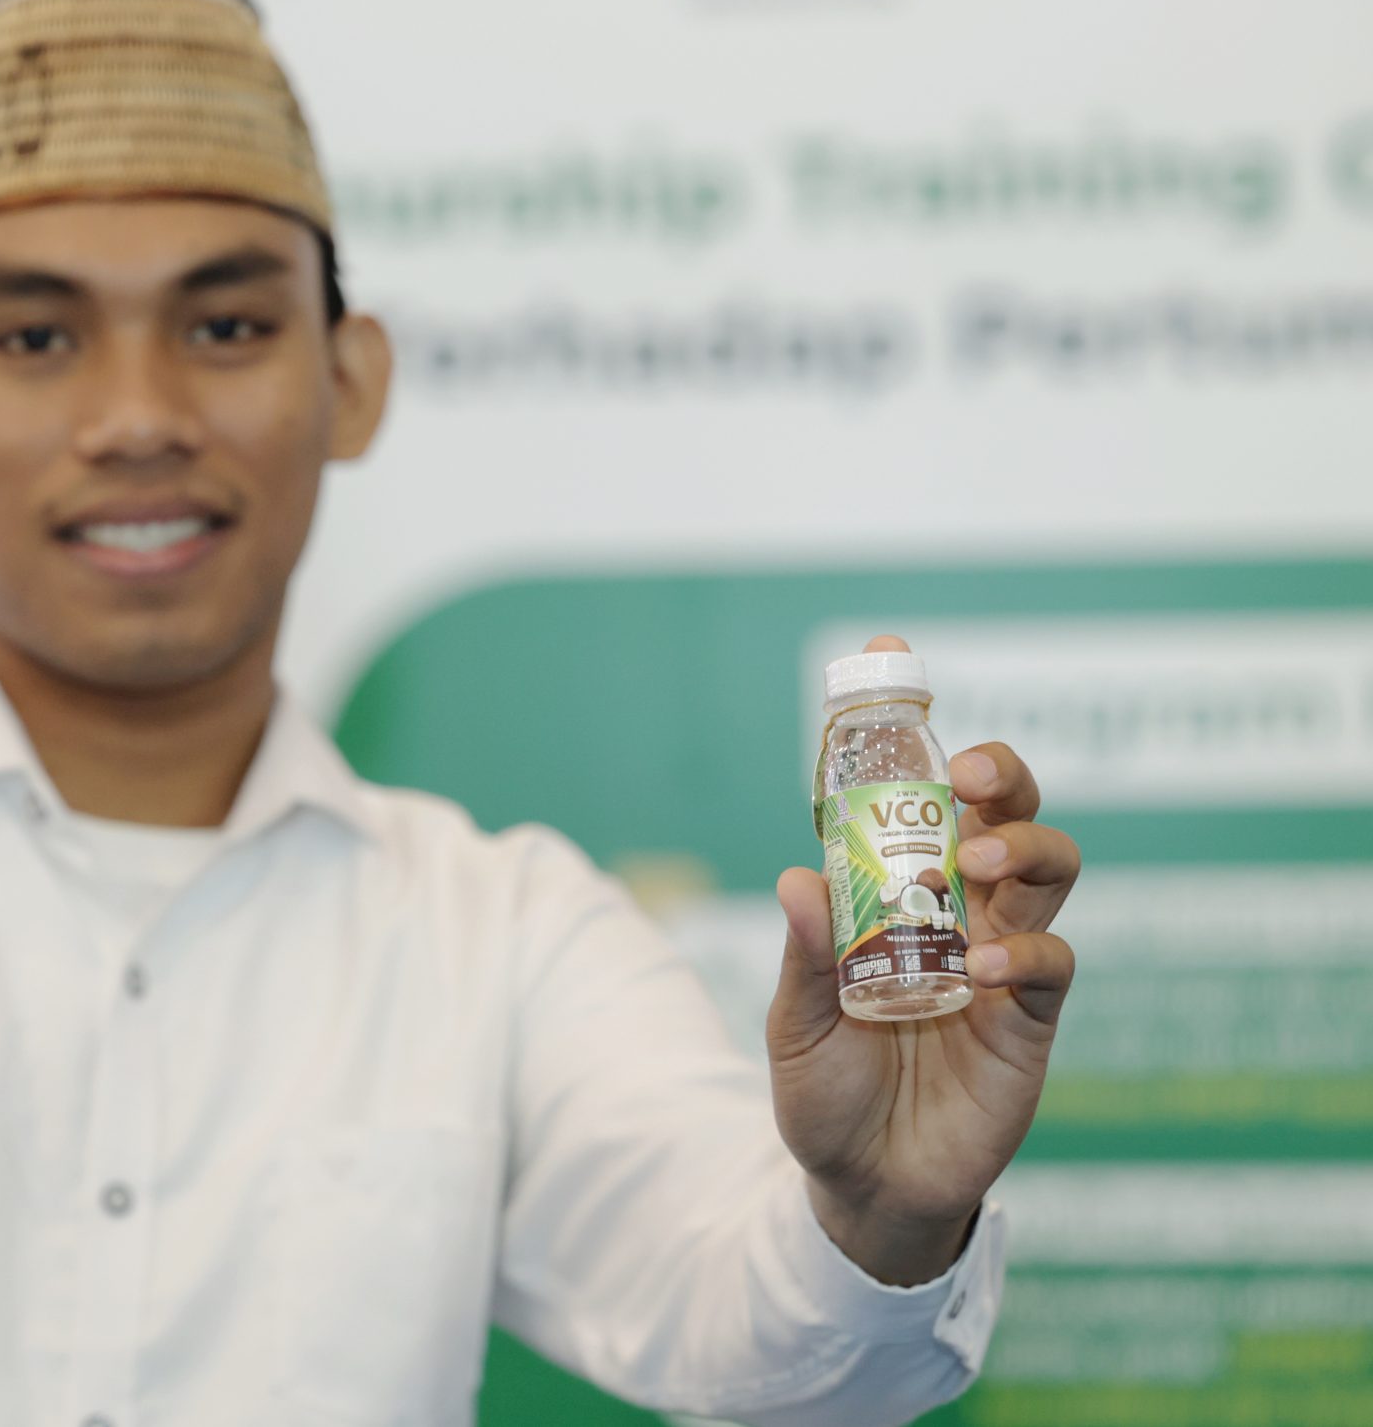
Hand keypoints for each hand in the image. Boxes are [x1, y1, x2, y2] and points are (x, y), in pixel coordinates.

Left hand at [764, 633, 1079, 1283]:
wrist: (862, 1187)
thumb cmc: (825, 1094)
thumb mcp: (793, 1026)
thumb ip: (801, 959)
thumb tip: (798, 880)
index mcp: (895, 896)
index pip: (913, 800)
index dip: (912, 731)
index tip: (890, 658)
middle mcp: (958, 912)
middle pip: (1011, 814)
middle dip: (1004, 776)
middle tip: (973, 776)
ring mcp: (1000, 960)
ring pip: (1050, 869)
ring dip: (1024, 848)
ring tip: (979, 863)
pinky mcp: (1029, 1020)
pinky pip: (1048, 964)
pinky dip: (1022, 954)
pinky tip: (980, 968)